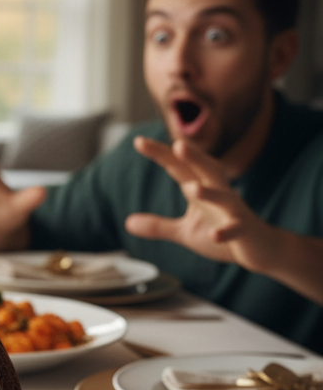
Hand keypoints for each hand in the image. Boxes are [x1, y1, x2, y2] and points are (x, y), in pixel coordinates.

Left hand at [125, 136, 276, 270]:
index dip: (162, 154)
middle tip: (176, 144)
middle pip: (207, 171)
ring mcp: (234, 212)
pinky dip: (225, 232)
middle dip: (194, 157)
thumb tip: (127, 222)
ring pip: (224, 198)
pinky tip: (214, 236)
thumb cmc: (222, 234)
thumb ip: (158, 225)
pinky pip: (235, 230)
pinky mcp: (244, 231)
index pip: (179, 168)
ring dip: (209, 193)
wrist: (261, 248)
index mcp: (203, 190)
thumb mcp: (184, 231)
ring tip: (191, 188)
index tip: (138, 141)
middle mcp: (220, 194)